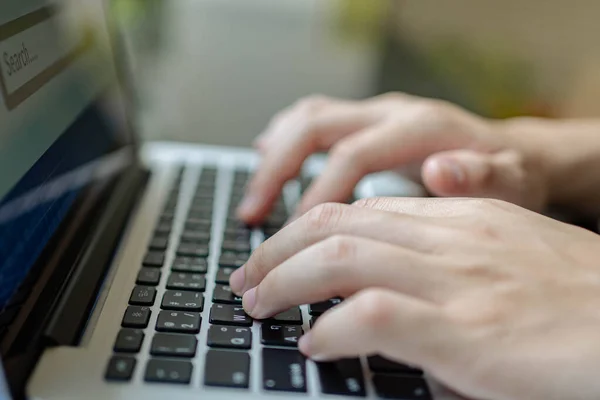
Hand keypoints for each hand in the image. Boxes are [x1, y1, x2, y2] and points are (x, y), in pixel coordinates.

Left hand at [230, 198, 599, 399]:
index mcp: (458, 217)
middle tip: (245, 278)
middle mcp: (450, 238)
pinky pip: (374, 316)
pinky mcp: (467, 330)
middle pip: (335, 225)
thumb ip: (444, 260)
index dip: (304, 230)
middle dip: (276, 250)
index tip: (276, 254)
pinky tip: (314, 343)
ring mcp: (457, 280)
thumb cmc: (577, 300)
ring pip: (341, 259)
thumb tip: (386, 284)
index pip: (359, 209)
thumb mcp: (504, 258)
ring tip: (257, 305)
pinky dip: (332, 329)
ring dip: (284, 281)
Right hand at [237, 93, 548, 223]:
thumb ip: (480, 178)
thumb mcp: (511, 184)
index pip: (351, 156)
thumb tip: (439, 171)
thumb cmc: (510, 176)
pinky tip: (267, 162)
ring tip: (251, 201)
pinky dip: (284, 141)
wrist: (515, 153)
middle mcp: (391, 113)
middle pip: (314, 127)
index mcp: (420, 129)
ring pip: (306, 118)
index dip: (318, 196)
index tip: (294, 240)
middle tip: (250, 216)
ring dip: (272, 156)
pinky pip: (313, 121)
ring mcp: (375, 114)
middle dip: (275, 171)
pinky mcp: (367, 123)